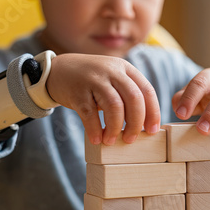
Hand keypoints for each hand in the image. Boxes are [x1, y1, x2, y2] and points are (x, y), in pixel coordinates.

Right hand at [46, 54, 160, 144]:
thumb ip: (127, 94)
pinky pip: (90, 113)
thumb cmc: (90, 81)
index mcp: (125, 68)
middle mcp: (111, 71)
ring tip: (111, 140)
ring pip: (114, 105)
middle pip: (133, 98)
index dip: (153, 112)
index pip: (146, 90)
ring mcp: (94, 79)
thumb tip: (142, 125)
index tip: (152, 130)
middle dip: (136, 123)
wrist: (57, 71)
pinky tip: (96, 139)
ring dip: (115, 127)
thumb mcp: (112, 78)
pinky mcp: (77, 91)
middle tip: (131, 139)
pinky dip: (95, 129)